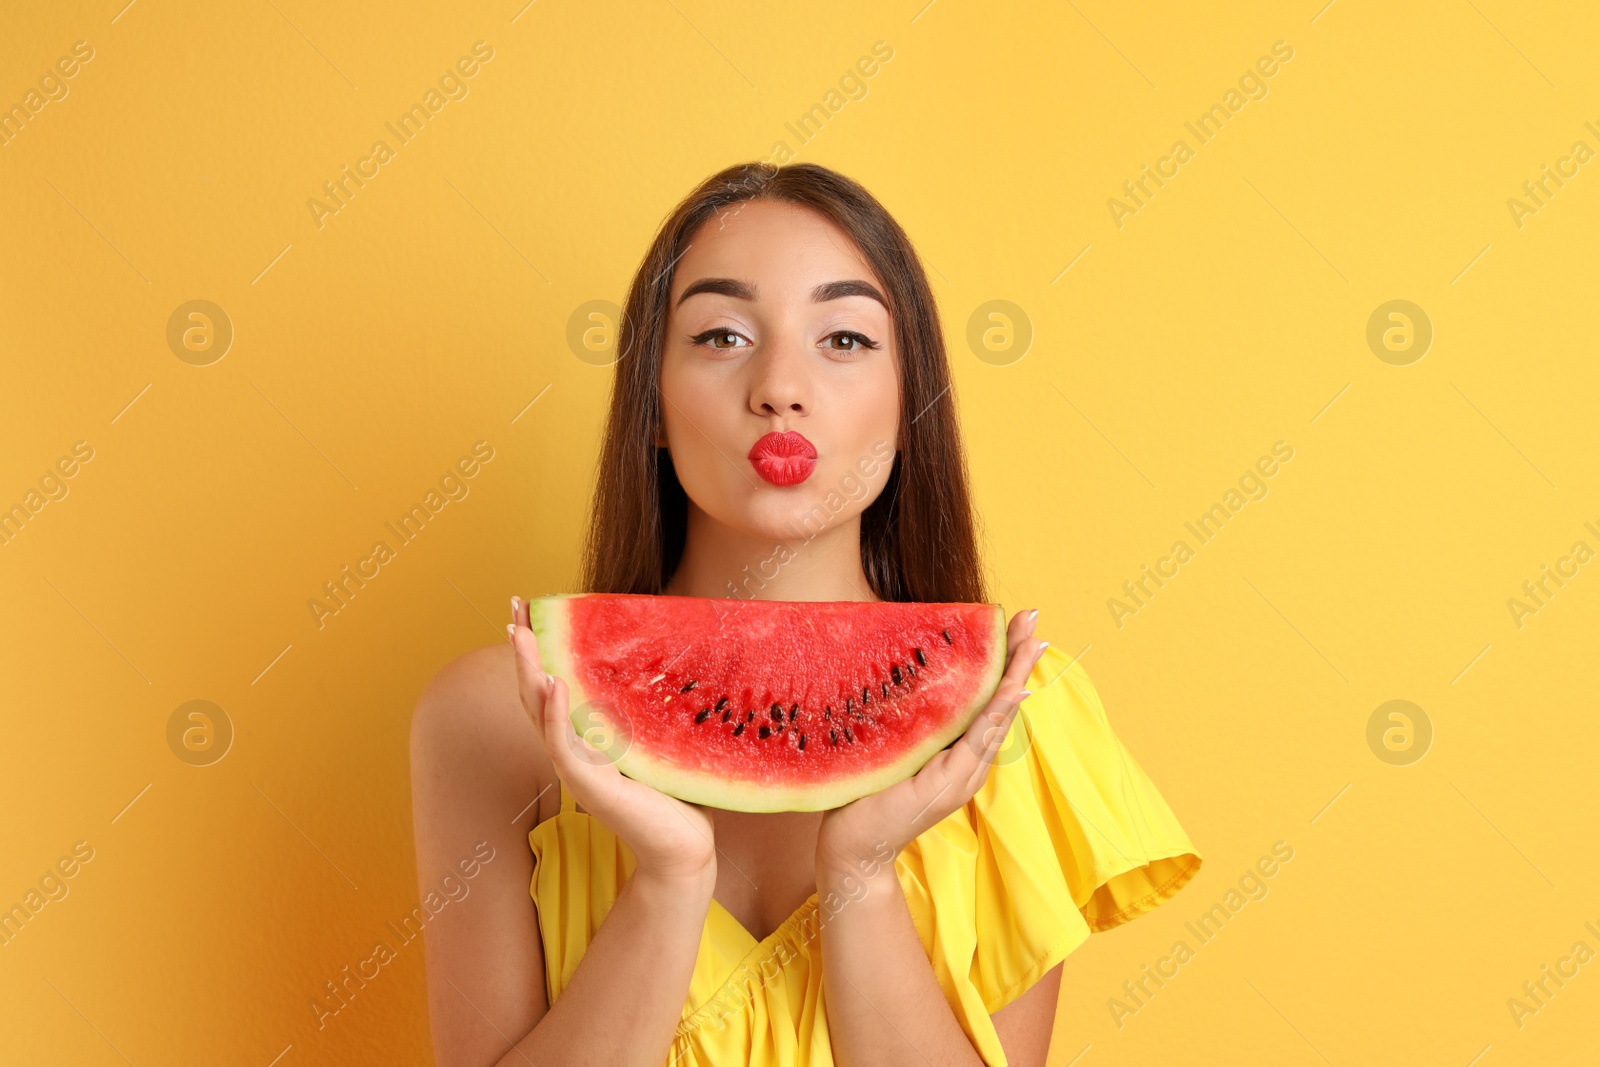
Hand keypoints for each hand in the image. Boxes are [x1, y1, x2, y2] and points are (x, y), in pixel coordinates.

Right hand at [510, 596, 718, 883]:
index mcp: (585, 737)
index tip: (526, 609)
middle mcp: (574, 749)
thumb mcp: (656, 737)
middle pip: (536, 693)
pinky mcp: (590, 785)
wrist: (682, 845)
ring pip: (541, 714)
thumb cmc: (674, 793)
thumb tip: (660, 656)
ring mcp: (577, 768)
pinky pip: (566, 745)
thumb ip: (646, 706)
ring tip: (519, 636)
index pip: (552, 686)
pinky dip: (556, 714)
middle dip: (523, 651)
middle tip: (512, 608)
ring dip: (529, 673)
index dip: (537, 649)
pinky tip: (555, 684)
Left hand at [815, 608, 1045, 878]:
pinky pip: (977, 742)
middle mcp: (967, 763)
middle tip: (1033, 618)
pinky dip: (997, 713)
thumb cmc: (865, 791)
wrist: (851, 847)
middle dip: (1018, 659)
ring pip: (996, 718)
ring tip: (1032, 642)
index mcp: (956, 751)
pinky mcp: (947, 786)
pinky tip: (1011, 690)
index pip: (988, 699)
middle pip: (1001, 703)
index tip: (1019, 625)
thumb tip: (911, 668)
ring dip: (1015, 677)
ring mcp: (961, 776)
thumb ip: (911, 715)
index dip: (1006, 663)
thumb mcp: (892, 743)